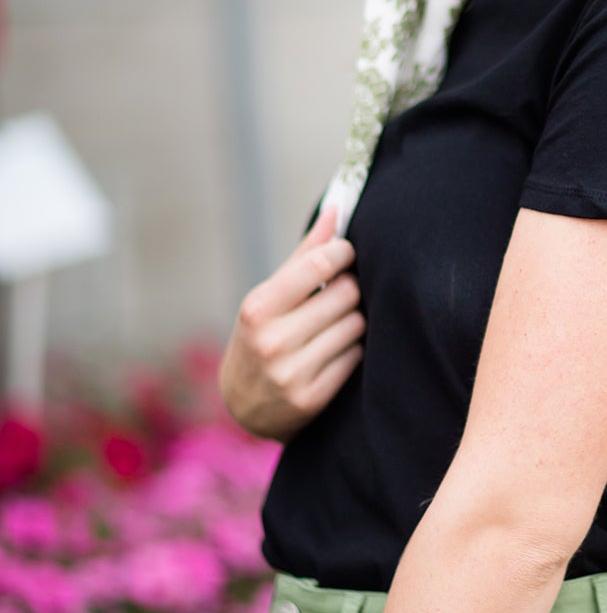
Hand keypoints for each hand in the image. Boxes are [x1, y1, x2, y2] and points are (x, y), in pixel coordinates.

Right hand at [219, 204, 364, 441]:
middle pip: (346, 294)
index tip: (345, 253)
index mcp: (257, 308)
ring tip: (334, 325)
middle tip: (338, 295)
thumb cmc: (262, 334)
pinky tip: (334, 351)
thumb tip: (336, 209)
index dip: (342, 253)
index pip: (319, 264)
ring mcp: (291, 374)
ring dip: (353, 320)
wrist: (244, 404)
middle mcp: (272, 341)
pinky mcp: (311, 400)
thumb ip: (305, 254)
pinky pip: (357, 357)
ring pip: (356, 325)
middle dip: (348, 289)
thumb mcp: (270, 295)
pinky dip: (352, 350)